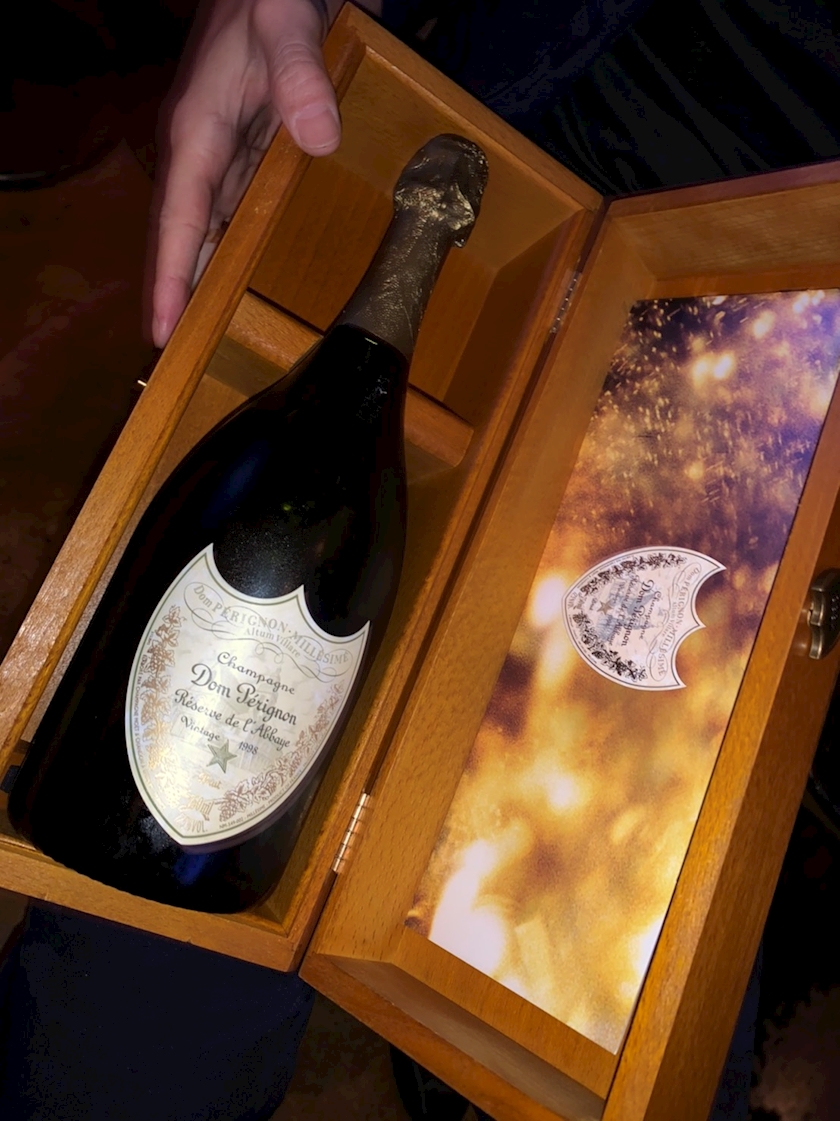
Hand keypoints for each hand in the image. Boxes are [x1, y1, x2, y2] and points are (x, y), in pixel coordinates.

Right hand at [152, 0, 343, 347]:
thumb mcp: (284, 22)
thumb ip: (299, 76)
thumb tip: (319, 141)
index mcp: (198, 132)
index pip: (178, 221)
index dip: (169, 279)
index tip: (162, 333)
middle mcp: (206, 151)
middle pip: (188, 239)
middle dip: (181, 295)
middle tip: (180, 358)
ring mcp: (230, 152)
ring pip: (214, 232)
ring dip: (211, 279)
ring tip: (210, 335)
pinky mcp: (256, 149)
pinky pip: (242, 212)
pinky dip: (242, 249)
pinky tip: (251, 280)